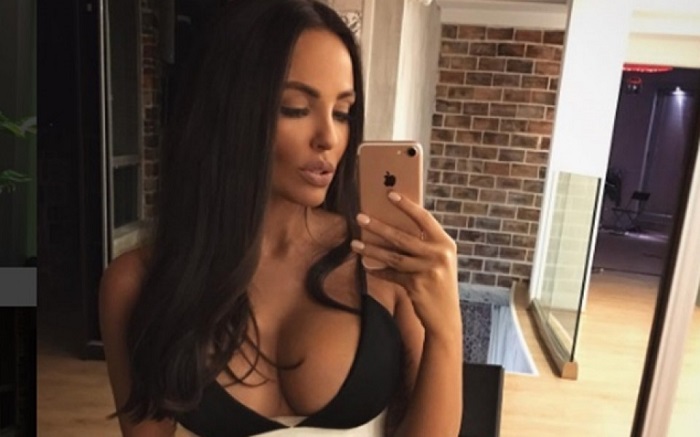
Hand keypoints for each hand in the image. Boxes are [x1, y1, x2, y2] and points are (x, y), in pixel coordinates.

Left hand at [350, 191, 460, 339]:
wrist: (446, 317)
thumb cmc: (438, 284)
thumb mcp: (438, 261)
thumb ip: (423, 245)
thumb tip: (393, 226)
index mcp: (445, 244)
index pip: (424, 218)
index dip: (407, 206)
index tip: (390, 194)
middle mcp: (439, 255)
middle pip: (402, 237)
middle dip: (378, 226)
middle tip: (360, 218)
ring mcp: (428, 271)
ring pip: (392, 256)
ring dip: (371, 249)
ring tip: (354, 244)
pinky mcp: (416, 286)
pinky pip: (391, 275)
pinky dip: (378, 271)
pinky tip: (366, 267)